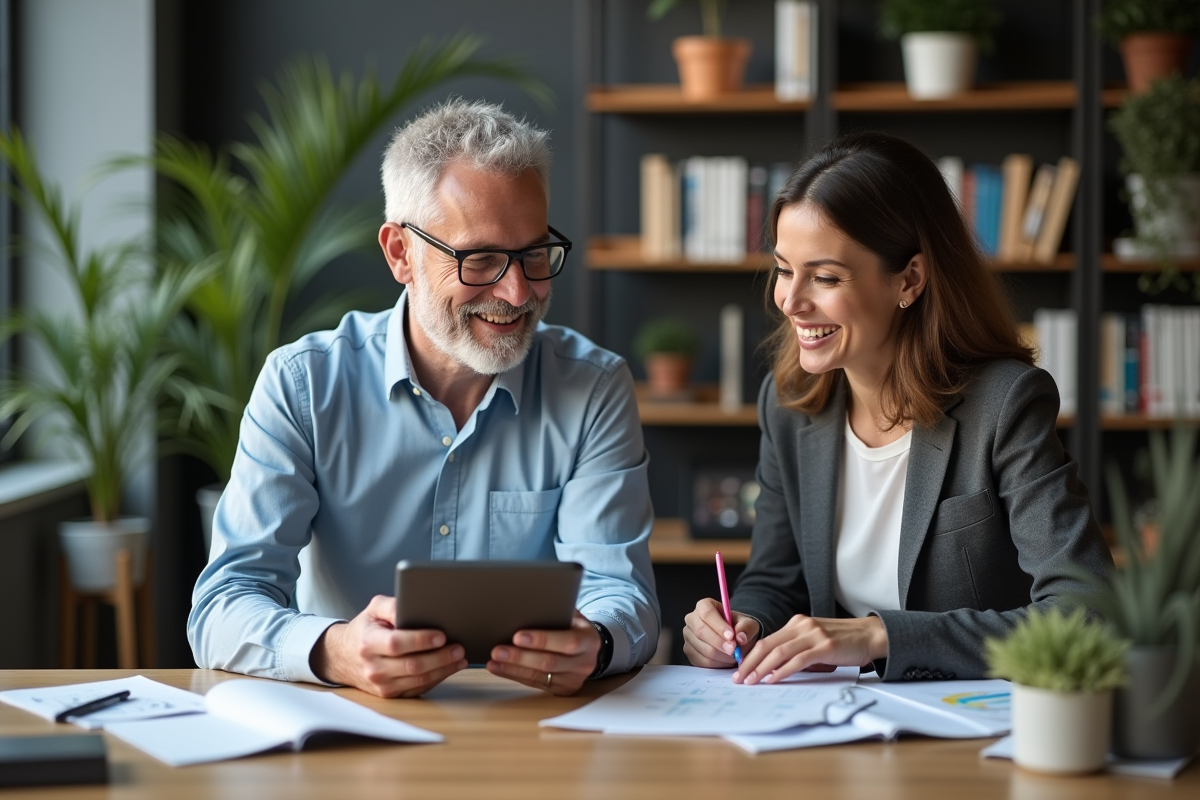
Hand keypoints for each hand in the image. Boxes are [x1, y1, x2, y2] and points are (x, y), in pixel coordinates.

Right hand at [310, 595, 467, 697]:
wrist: (344, 657)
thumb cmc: (365, 629)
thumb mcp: (373, 610)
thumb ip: (392, 605)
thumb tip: (412, 604)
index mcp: (368, 643)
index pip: (397, 644)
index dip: (421, 640)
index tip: (441, 635)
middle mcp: (373, 668)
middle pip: (412, 665)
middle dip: (440, 657)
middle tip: (458, 647)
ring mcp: (381, 685)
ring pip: (418, 680)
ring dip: (443, 669)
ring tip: (460, 657)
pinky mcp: (390, 694)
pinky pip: (418, 689)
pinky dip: (437, 678)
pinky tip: (450, 667)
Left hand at [486, 611, 599, 695]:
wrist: (588, 648)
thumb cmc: (573, 626)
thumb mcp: (571, 615)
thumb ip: (555, 612)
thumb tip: (524, 605)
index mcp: (588, 640)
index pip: (567, 642)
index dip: (542, 640)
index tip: (517, 636)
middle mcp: (584, 662)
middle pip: (549, 662)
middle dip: (520, 657)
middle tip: (497, 650)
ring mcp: (574, 679)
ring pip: (539, 676)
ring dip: (512, 668)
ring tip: (493, 661)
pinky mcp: (562, 690)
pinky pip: (535, 683)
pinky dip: (514, 675)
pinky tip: (499, 668)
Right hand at [682, 597, 760, 667]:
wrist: (734, 639)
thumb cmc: (738, 628)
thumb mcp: (748, 624)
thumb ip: (746, 628)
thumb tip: (740, 637)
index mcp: (704, 605)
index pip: (707, 613)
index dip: (719, 626)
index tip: (732, 636)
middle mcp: (692, 619)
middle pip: (701, 631)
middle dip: (719, 643)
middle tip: (734, 650)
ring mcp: (688, 636)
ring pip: (702, 648)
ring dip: (721, 656)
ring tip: (734, 656)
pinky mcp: (689, 651)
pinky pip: (701, 660)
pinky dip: (716, 664)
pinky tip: (726, 660)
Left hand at [733, 614, 887, 684]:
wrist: (870, 635)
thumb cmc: (843, 642)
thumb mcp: (815, 641)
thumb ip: (797, 649)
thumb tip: (775, 669)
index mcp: (796, 623)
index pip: (767, 640)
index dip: (750, 656)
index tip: (740, 671)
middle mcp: (801, 626)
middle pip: (767, 645)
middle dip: (750, 663)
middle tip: (738, 679)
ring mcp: (813, 635)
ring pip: (779, 652)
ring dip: (762, 669)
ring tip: (751, 682)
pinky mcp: (824, 646)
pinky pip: (798, 660)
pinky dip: (783, 670)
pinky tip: (773, 679)